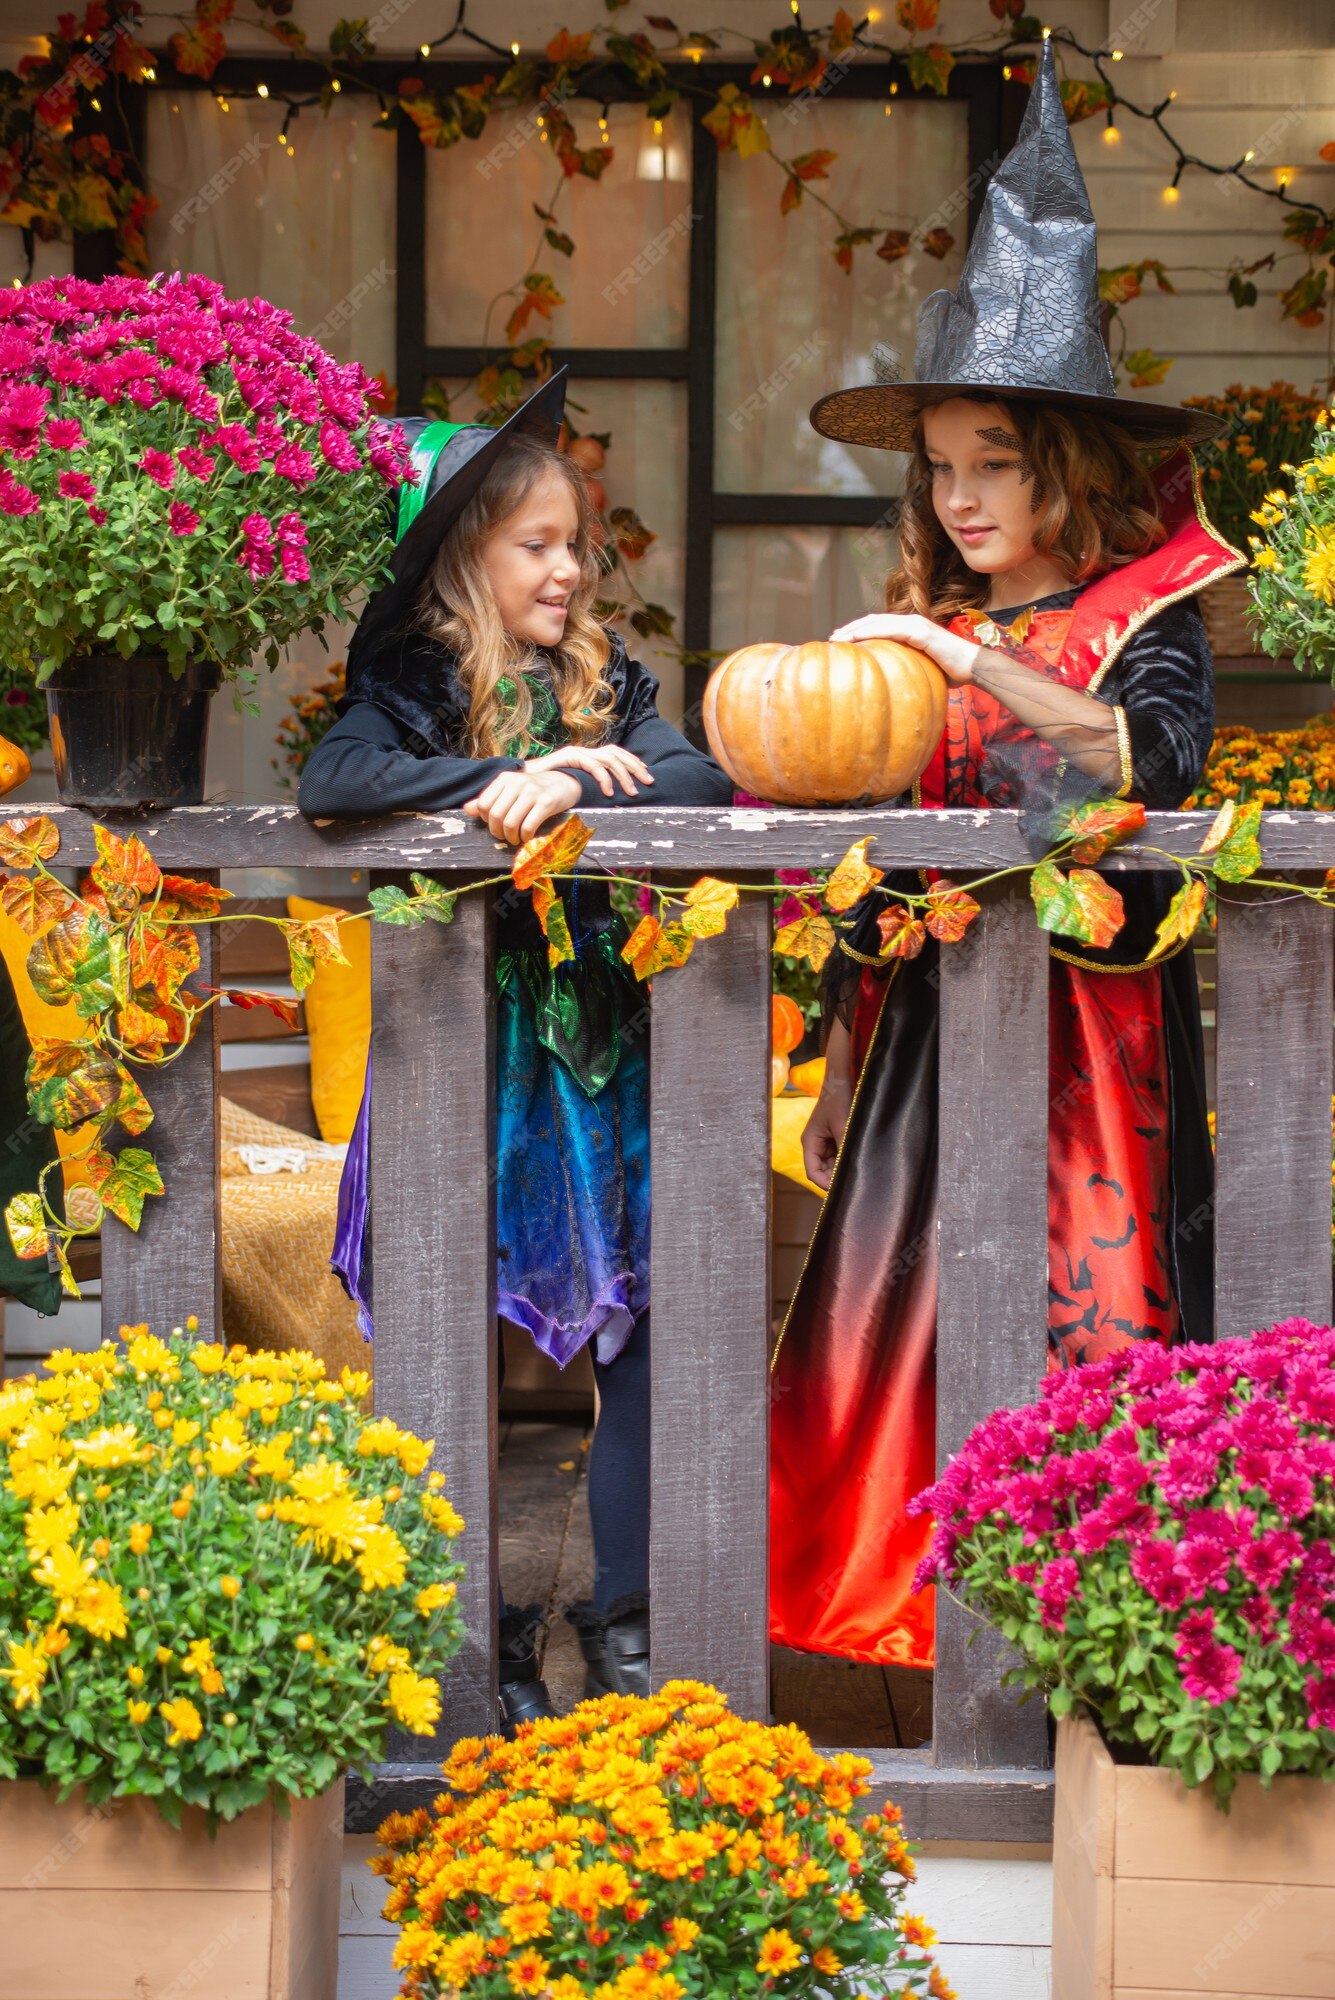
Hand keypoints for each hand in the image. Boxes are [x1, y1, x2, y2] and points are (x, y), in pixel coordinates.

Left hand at [463, 768, 581, 845]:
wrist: (564, 783)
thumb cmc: (533, 789)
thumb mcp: (510, 790)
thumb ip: (489, 799)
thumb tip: (467, 809)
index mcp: (504, 779)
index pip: (484, 804)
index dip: (486, 820)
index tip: (494, 824)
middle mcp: (517, 783)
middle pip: (496, 815)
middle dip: (498, 832)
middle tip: (504, 837)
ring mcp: (532, 792)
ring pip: (511, 823)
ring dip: (511, 837)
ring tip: (514, 839)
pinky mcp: (546, 803)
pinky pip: (528, 826)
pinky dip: (525, 837)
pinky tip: (526, 837)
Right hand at [524, 743, 654, 796]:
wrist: (522, 783)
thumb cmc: (547, 788)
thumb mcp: (574, 788)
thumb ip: (589, 790)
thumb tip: (609, 800)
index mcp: (588, 757)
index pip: (616, 754)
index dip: (633, 762)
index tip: (647, 775)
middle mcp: (585, 751)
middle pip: (617, 753)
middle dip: (635, 767)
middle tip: (649, 782)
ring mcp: (577, 752)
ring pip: (608, 758)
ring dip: (623, 775)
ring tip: (632, 791)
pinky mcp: (568, 756)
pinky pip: (592, 764)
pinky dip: (603, 778)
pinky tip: (609, 792)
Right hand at [801, 1084, 851, 1191]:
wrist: (841, 1079)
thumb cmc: (838, 1099)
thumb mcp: (843, 1124)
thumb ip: (844, 1147)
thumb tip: (850, 1169)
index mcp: (809, 1142)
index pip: (813, 1173)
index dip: (826, 1184)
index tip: (842, 1189)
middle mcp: (815, 1144)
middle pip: (822, 1171)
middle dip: (835, 1178)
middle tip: (854, 1183)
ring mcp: (824, 1142)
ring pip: (831, 1165)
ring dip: (842, 1168)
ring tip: (858, 1173)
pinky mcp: (834, 1138)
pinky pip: (838, 1155)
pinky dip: (846, 1160)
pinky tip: (858, 1161)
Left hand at [829, 610, 979, 684]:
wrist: (972, 667)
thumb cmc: (949, 672)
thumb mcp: (920, 669)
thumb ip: (905, 668)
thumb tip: (888, 684)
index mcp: (909, 629)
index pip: (878, 625)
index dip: (858, 630)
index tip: (840, 640)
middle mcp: (910, 622)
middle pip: (873, 621)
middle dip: (851, 628)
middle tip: (831, 638)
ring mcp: (915, 625)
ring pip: (878, 623)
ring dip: (855, 629)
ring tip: (837, 638)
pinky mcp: (920, 632)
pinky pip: (891, 630)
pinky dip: (872, 632)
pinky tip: (855, 637)